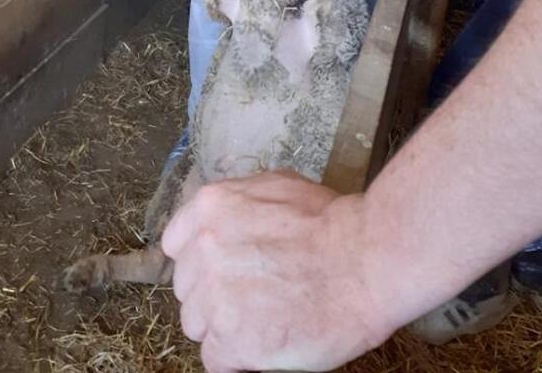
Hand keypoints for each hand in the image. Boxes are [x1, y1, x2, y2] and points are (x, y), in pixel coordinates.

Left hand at [162, 171, 394, 372]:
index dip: (199, 260)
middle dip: (213, 294)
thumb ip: (237, 204)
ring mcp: (215, 297)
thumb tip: (225, 220)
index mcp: (210, 208)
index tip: (221, 270)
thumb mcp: (276, 185)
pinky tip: (264, 344)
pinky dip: (237, 359)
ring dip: (224, 327)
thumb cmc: (330, 221)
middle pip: (187, 288)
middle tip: (253, 295)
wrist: (364, 258)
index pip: (176, 243)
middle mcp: (204, 249)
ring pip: (198, 325)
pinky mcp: (233, 341)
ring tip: (264, 319)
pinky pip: (215, 360)